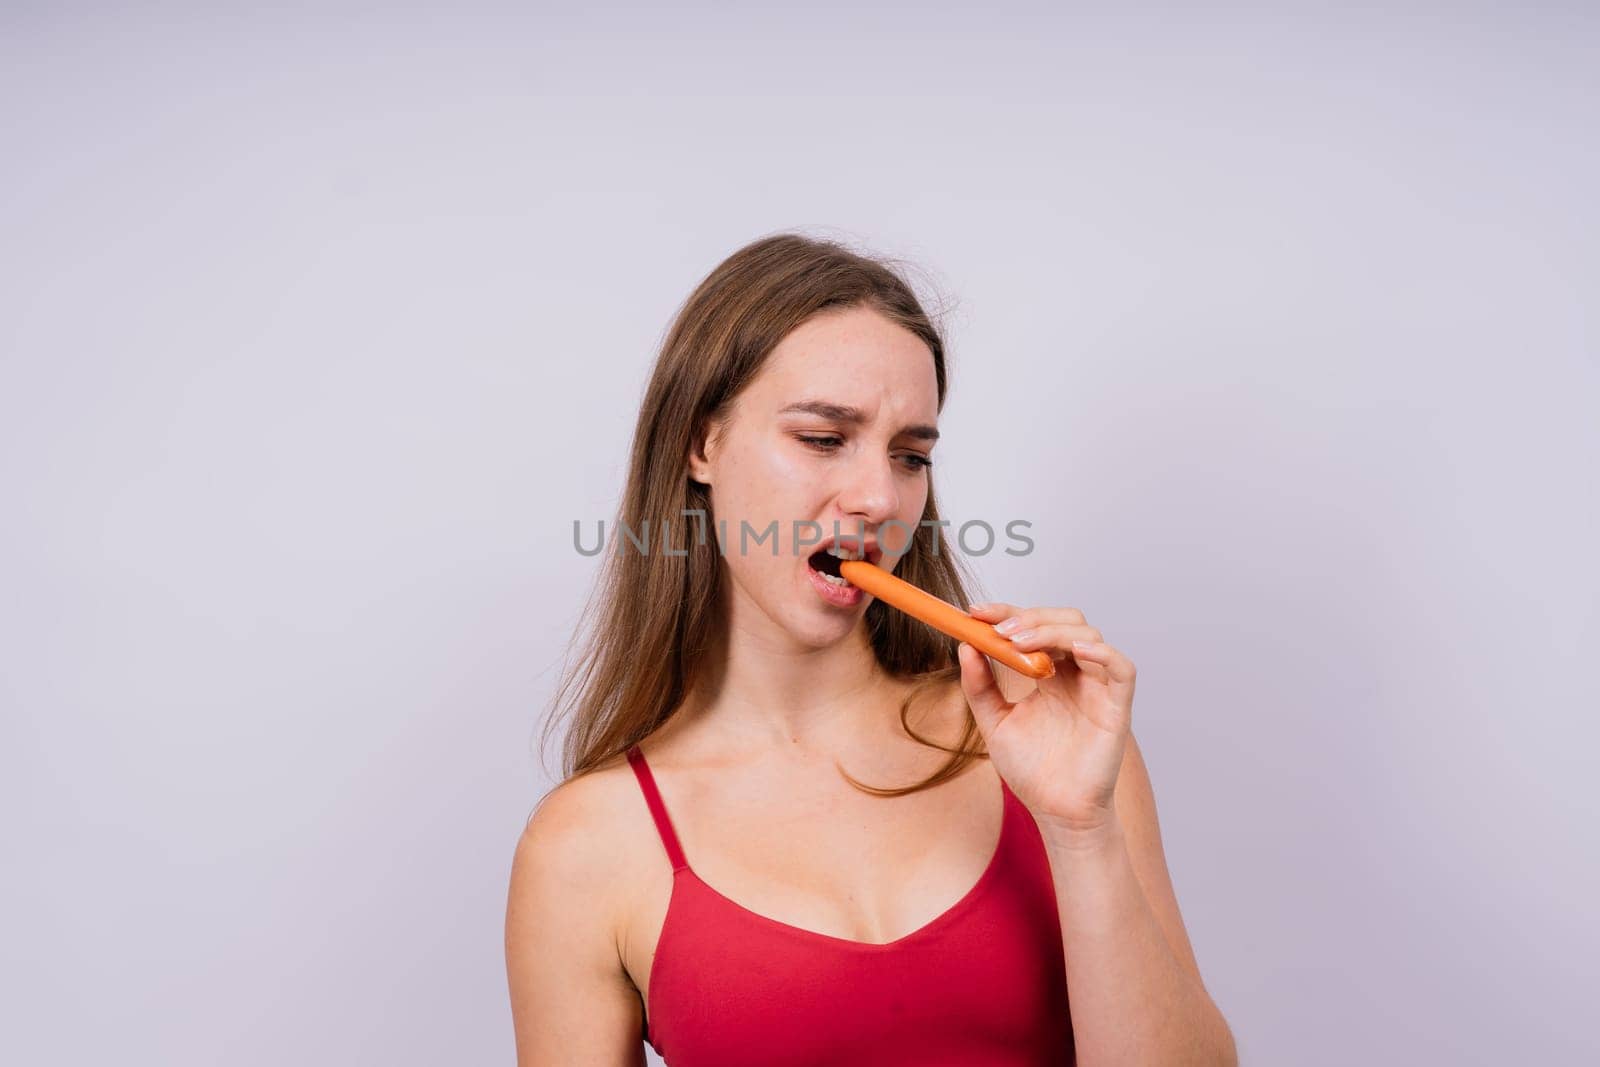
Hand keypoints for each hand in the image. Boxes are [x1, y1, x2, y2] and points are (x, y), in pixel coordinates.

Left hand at [957, 603, 1136, 837]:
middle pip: (1064, 620)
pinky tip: (1074, 652)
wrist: (1056, 812)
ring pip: (1088, 635)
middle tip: (1001, 630)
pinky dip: (1102, 652)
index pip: (1033, 627)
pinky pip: (1122, 668)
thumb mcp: (994, 722)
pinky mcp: (1117, 707)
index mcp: (1049, 673)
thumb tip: (965, 646)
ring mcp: (1097, 688)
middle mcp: (1075, 674)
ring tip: (1020, 643)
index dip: (1007, 612)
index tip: (976, 612)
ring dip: (1052, 630)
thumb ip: (980, 687)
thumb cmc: (1032, 771)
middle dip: (1031, 617)